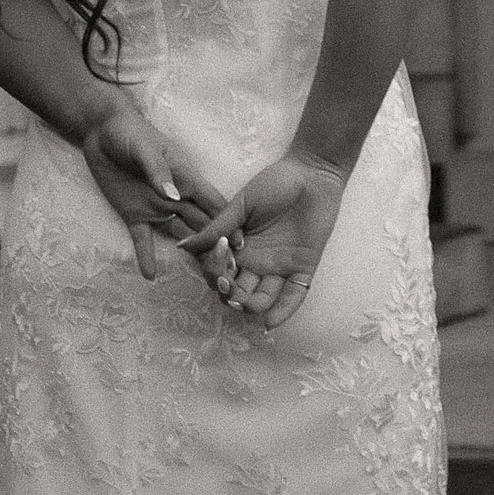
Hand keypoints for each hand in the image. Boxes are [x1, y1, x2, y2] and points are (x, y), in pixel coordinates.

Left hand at [77, 101, 215, 281]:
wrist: (102, 131)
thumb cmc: (129, 131)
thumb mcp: (144, 147)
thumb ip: (158, 171)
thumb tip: (174, 197)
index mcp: (185, 178)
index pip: (212, 203)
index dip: (227, 221)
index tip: (241, 243)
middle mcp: (176, 197)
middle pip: (201, 225)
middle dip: (215, 246)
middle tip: (227, 271)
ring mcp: (156, 208)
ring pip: (180, 235)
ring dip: (191, 254)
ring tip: (205, 279)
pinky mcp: (134, 214)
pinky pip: (143, 240)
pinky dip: (147, 257)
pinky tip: (150, 276)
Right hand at [184, 149, 347, 331]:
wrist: (312, 172)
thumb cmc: (275, 182)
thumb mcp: (241, 204)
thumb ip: (216, 228)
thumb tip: (182, 246)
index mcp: (239, 247)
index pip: (219, 272)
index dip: (214, 271)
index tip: (220, 252)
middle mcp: (257, 262)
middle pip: (237, 292)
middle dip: (229, 294)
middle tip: (227, 283)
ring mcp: (280, 267)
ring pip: (261, 300)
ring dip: (250, 307)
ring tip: (245, 303)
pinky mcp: (304, 268)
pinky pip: (294, 297)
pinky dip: (282, 312)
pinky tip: (269, 322)